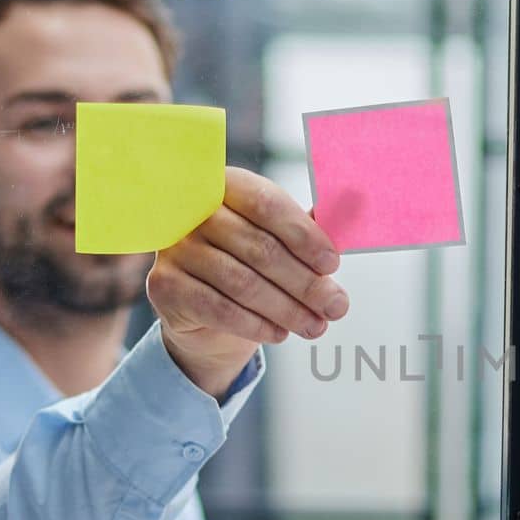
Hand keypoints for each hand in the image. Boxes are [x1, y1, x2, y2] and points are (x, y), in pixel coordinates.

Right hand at [148, 167, 349, 396]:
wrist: (208, 315)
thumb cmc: (254, 267)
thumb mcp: (283, 243)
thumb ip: (311, 228)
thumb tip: (355, 207)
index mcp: (226, 186)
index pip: (267, 205)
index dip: (304, 236)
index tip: (334, 265)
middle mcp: (193, 212)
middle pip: (259, 248)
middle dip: (305, 283)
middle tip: (337, 306)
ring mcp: (175, 249)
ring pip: (241, 282)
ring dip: (287, 309)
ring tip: (316, 326)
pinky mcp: (164, 286)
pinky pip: (217, 308)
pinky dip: (255, 324)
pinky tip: (279, 333)